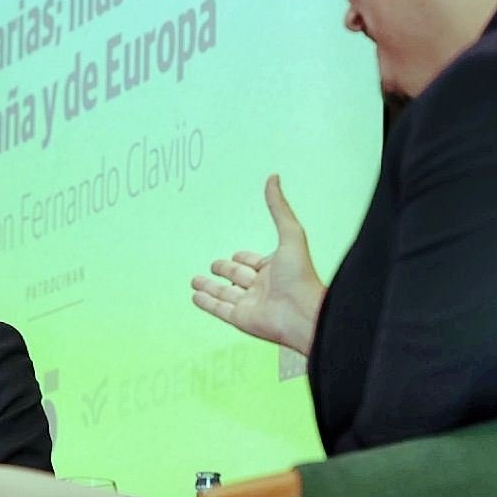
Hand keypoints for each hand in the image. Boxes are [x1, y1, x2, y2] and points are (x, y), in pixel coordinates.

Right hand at [191, 175, 324, 355]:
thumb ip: (279, 207)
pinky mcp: (240, 319)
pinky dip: (206, 303)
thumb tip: (273, 177)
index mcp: (276, 268)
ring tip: (194, 280)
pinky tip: (195, 297)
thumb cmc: (301, 276)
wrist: (303, 314)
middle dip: (225, 270)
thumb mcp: (291, 234)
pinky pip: (219, 309)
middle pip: (238, 275)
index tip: (237, 254)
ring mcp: (251, 304)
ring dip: (209, 287)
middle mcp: (263, 286)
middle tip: (214, 265)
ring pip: (225, 293)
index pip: (254, 260)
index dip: (245, 257)